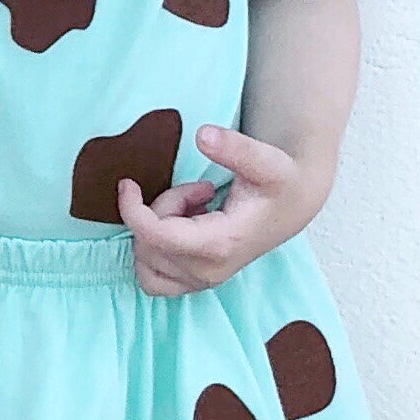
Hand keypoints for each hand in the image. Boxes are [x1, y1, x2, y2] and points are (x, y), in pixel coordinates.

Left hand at [117, 124, 323, 295]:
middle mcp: (207, 272)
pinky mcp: (195, 284)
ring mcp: (200, 282)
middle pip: (148, 241)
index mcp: (220, 244)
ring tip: (193, 209)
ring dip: (158, 228)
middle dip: (160, 208)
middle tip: (197, 189)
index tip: (127, 183)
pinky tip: (182, 228)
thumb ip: (234, 147)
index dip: (132, 209)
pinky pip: (150, 276)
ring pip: (145, 259)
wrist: (291, 208)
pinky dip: (154, 250)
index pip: (155, 236)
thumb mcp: (264, 159)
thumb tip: (202, 135)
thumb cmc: (278, 183)